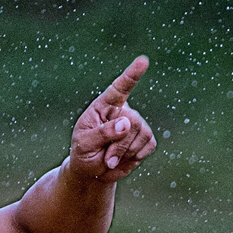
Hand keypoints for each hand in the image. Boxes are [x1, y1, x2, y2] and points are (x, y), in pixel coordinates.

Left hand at [65, 57, 156, 182]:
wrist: (93, 171)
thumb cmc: (84, 152)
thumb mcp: (85, 143)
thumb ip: (103, 132)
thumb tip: (126, 122)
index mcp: (104, 105)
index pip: (119, 88)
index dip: (132, 75)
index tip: (143, 61)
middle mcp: (123, 111)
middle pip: (133, 122)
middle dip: (120, 144)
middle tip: (106, 159)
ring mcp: (137, 124)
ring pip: (143, 134)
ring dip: (125, 152)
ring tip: (111, 159)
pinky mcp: (147, 139)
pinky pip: (148, 145)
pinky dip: (135, 157)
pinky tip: (124, 158)